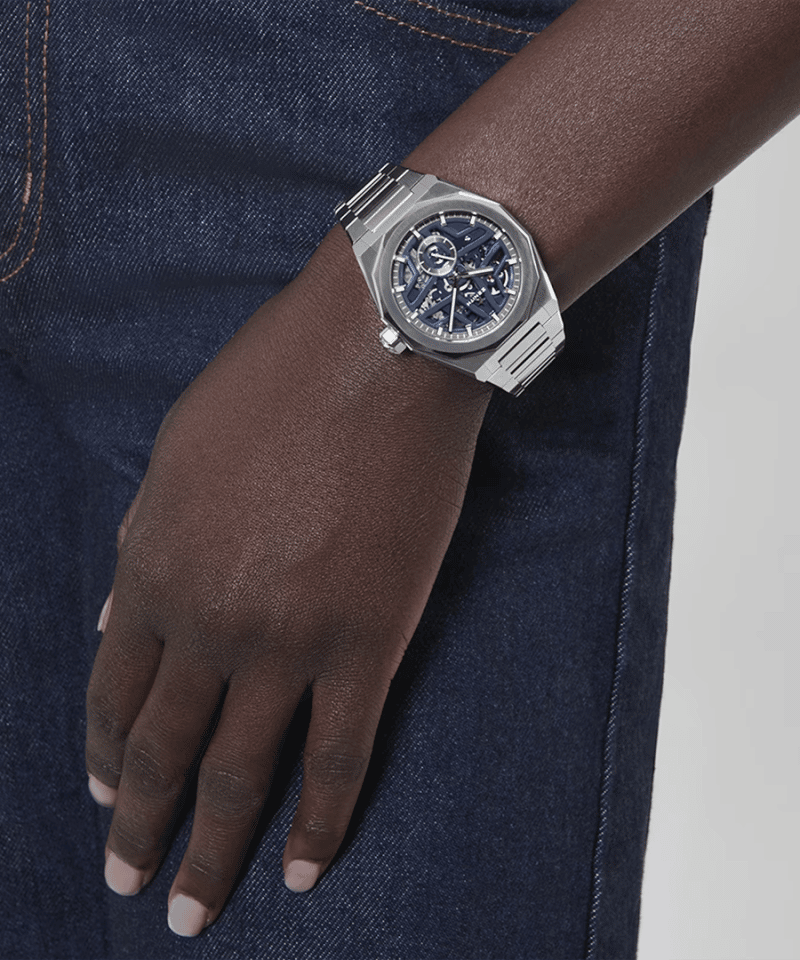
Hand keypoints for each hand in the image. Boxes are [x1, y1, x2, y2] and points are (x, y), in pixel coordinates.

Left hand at [85, 228, 491, 936]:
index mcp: (157, 566)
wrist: (379, 349)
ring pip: (241, 772)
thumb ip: (146, 540)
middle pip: (163, 750)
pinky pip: (340, 755)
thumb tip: (123, 609)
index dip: (106, 755)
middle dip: (139, 828)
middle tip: (127, 884)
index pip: (115, 692)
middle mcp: (211, 620)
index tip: (107, 797)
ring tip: (193, 915)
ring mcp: (289, 640)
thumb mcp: (177, 452)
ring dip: (212, 852)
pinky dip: (322, 822)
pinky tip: (307, 871)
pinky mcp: (370, 642)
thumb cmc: (276, 382)